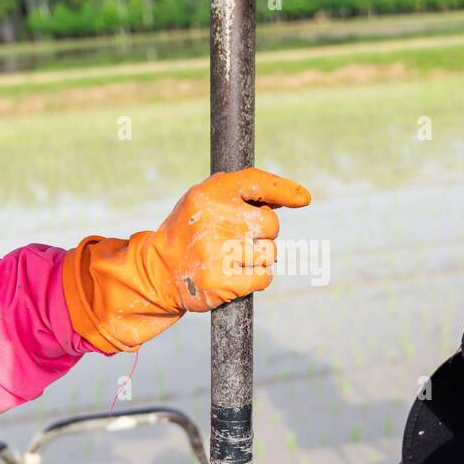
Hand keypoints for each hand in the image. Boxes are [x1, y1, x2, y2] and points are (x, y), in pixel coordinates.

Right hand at [62, 167, 310, 351]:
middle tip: (236, 238)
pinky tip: (235, 275)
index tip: (304, 200)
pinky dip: (257, 278)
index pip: (257, 182)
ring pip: (270, 253)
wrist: (160, 269)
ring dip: (259, 258)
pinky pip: (265, 277)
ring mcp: (218, 251)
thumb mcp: (207, 199)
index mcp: (210, 193)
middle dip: (262, 234)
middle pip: (270, 225)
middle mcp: (214, 218)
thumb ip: (242, 193)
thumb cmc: (193, 230)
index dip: (284, 190)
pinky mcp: (222, 281)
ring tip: (232, 257)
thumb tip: (298, 197)